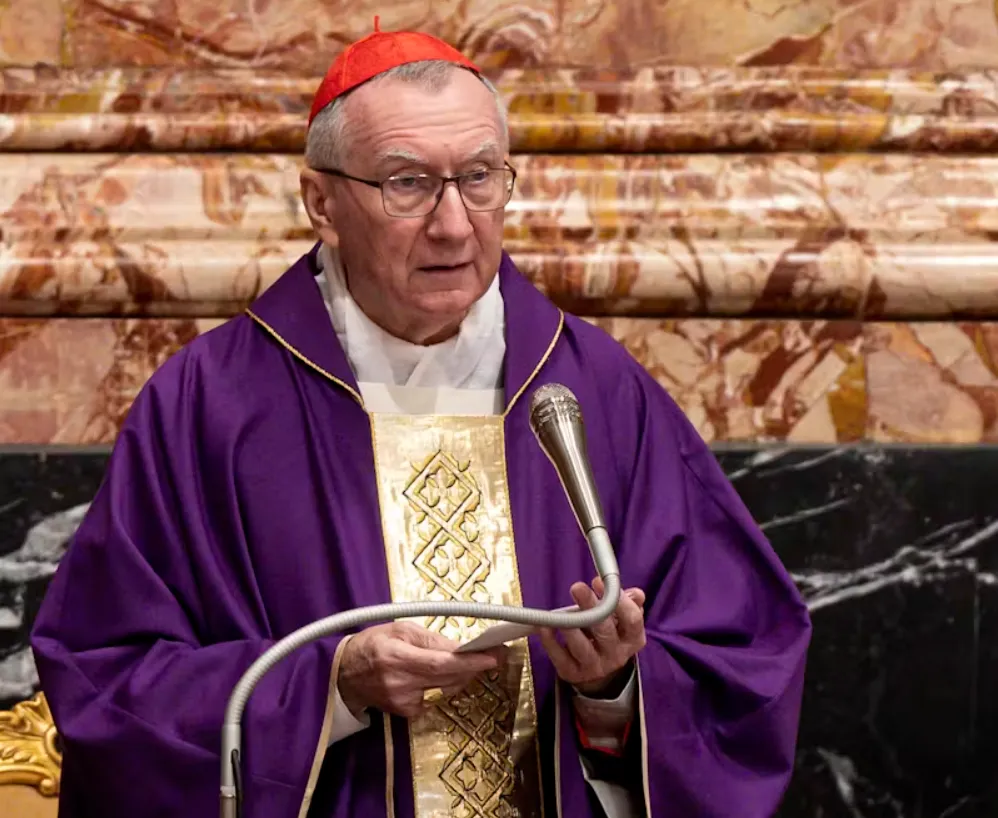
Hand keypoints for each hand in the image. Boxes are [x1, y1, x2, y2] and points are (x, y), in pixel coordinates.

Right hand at [337, 622, 506, 718]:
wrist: (346, 675)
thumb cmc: (374, 644)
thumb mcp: (400, 629)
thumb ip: (431, 639)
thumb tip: (461, 647)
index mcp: (397, 655)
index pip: (442, 662)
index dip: (470, 661)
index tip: (494, 656)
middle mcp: (400, 682)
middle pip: (449, 677)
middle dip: (474, 665)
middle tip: (493, 653)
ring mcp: (404, 701)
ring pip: (447, 688)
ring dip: (461, 674)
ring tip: (466, 660)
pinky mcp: (406, 713)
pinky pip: (436, 697)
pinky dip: (443, 685)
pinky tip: (435, 676)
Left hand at [539, 577, 645, 696]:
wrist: (600, 672)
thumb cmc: (611, 634)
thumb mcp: (624, 620)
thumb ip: (630, 603)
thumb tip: (635, 593)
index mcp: (633, 639)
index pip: (632, 619)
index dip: (618, 600)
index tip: (599, 582)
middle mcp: (617, 655)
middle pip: (604, 630)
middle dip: (591, 607)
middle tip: (577, 587)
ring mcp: (595, 666)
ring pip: (582, 647)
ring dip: (571, 627)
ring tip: (560, 613)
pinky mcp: (572, 673)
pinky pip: (560, 657)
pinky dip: (551, 642)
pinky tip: (545, 626)